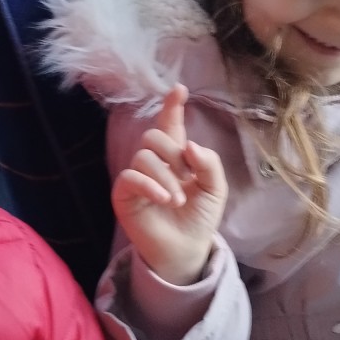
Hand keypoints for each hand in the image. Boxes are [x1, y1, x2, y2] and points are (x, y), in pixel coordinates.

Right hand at [111, 85, 227, 285]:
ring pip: (143, 156)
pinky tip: (164, 199)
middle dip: (173, 153)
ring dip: (166, 177)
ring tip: (177, 200)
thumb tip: (189, 145)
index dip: (172, 106)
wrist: (187, 249)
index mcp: (176, 156)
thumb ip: (208, 163)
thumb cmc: (199, 218)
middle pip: (153, 135)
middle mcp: (153, 162)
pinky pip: (130, 177)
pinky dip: (150, 185)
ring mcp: (136, 177)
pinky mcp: (124, 194)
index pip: (170, 125)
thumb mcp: (215, 188)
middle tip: (186, 177)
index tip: (179, 90)